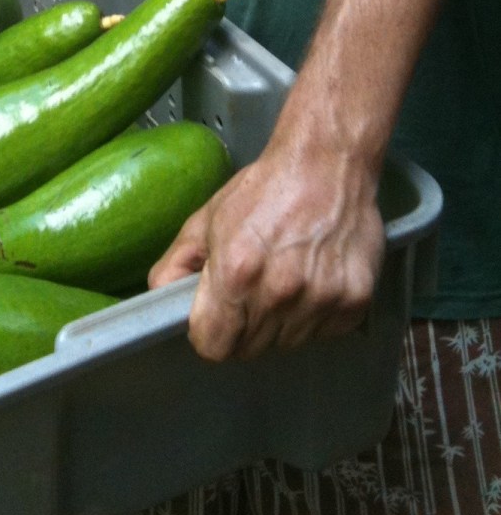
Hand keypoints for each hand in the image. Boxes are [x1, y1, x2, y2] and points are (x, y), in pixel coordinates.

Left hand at [147, 141, 384, 360]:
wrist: (327, 164)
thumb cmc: (264, 189)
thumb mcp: (207, 218)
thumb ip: (177, 262)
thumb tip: (160, 296)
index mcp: (236, 273)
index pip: (213, 346)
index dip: (208, 333)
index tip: (213, 319)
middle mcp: (279, 294)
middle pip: (250, 350)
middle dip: (243, 328)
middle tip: (250, 290)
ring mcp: (320, 301)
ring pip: (287, 345)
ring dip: (280, 323)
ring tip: (285, 278)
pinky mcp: (354, 303)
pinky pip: (324, 334)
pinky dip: (315, 317)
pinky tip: (312, 279)